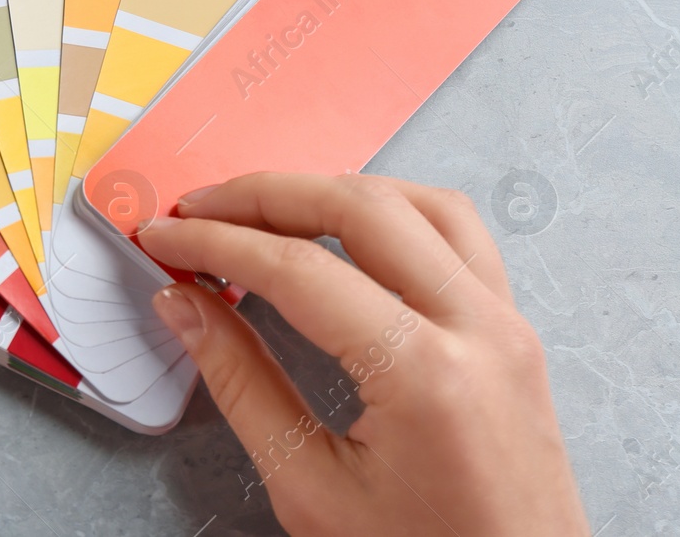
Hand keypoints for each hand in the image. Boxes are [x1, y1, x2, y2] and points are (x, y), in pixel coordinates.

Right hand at [138, 172, 588, 536]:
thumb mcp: (311, 488)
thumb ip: (242, 383)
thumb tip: (184, 305)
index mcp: (424, 374)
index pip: (298, 269)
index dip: (216, 242)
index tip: (164, 238)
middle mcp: (479, 330)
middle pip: (361, 208)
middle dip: (265, 196)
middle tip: (198, 210)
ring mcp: (508, 326)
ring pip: (420, 203)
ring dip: (333, 191)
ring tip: (265, 210)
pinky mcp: (516, 334)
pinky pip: (459, 235)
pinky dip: (393, 212)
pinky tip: (345, 232)